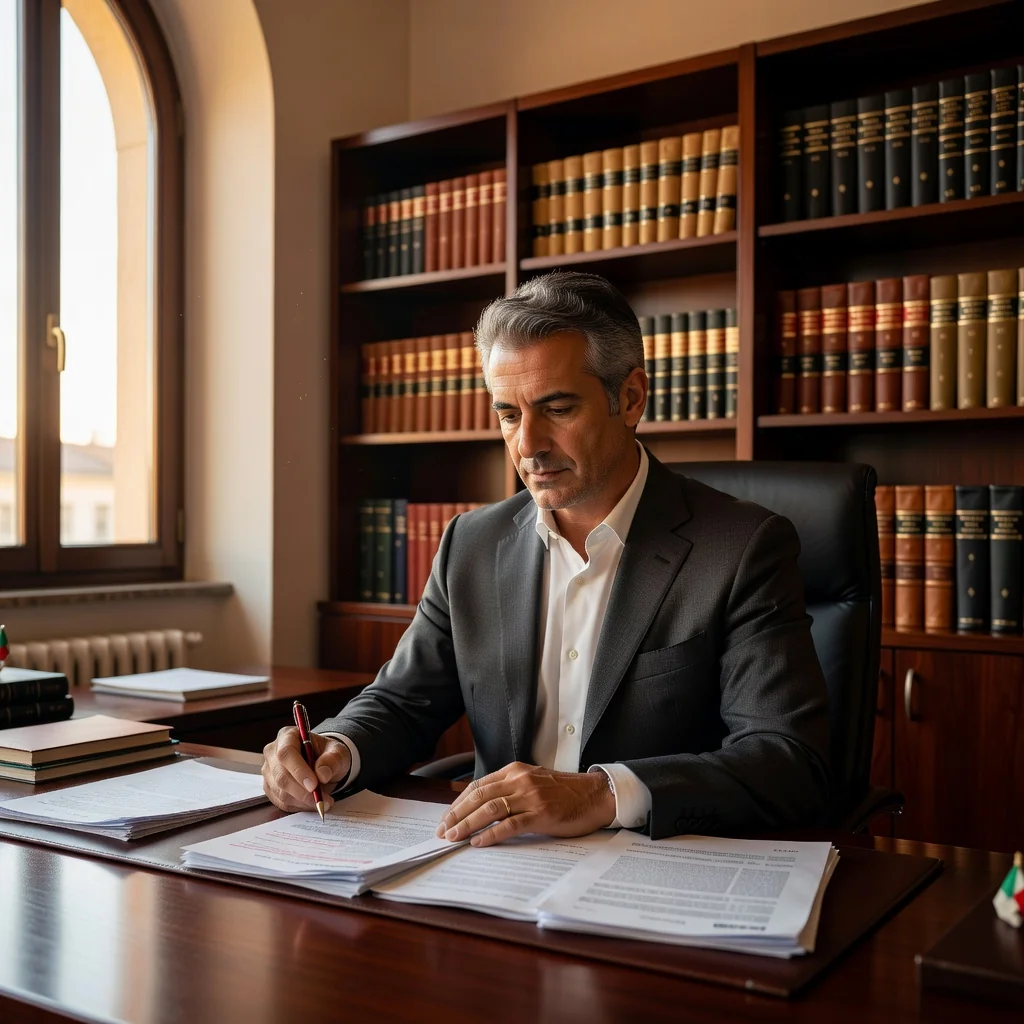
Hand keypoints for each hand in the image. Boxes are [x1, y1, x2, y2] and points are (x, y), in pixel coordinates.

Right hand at [262, 726, 350, 813]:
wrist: (323, 764)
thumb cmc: (328, 754)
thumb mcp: (337, 752)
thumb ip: (332, 760)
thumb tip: (322, 774)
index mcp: (287, 736)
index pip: (286, 752)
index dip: (298, 770)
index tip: (314, 784)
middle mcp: (273, 752)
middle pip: (281, 775)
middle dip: (302, 791)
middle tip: (322, 799)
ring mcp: (269, 771)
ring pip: (280, 792)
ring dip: (303, 801)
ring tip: (323, 801)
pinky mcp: (270, 788)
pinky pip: (281, 802)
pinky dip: (299, 806)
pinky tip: (312, 803)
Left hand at [435, 762, 615, 847]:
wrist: (595, 795)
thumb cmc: (565, 792)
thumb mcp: (533, 782)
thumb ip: (510, 789)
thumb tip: (481, 808)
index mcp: (515, 771)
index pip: (478, 785)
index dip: (458, 802)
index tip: (446, 817)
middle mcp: (519, 781)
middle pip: (479, 796)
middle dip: (457, 815)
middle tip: (442, 831)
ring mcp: (530, 797)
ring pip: (490, 809)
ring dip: (468, 824)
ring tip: (454, 837)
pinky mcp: (541, 814)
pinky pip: (510, 824)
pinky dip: (492, 834)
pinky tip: (479, 843)